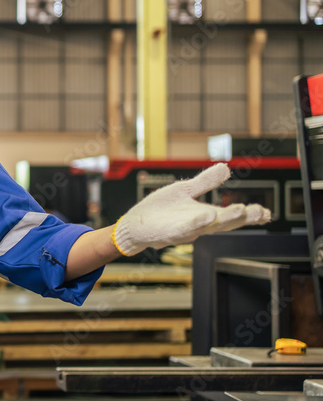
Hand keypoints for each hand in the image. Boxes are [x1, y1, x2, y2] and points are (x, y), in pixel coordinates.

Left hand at [112, 163, 270, 255]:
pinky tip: (207, 215)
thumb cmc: (159, 211)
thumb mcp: (184, 190)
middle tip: (260, 211)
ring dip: (224, 219)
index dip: (249, 215)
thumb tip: (226, 168)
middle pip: (224, 223)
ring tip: (240, 211)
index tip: (267, 212)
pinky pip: (185, 228)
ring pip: (208, 226)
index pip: (231, 216)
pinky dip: (197, 223)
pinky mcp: (168, 232)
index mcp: (205, 215)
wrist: (133, 225)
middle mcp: (198, 225)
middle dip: (242, 217)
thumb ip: (205, 182)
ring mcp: (184, 230)